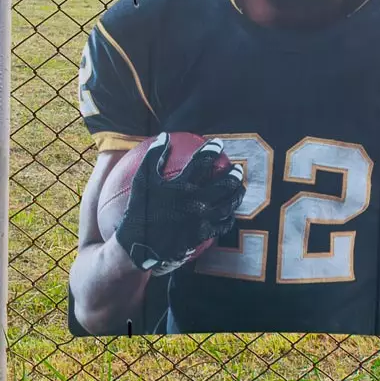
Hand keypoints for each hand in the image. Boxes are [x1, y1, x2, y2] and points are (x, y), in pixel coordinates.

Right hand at [114, 133, 244, 275]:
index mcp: (181, 186)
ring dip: (237, 194)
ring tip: (240, 187)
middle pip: (224, 184)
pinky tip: (230, 212)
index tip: (218, 144)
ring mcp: (201, 219)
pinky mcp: (203, 234)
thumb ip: (154, 156)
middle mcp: (195, 201)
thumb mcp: (142, 179)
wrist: (140, 244)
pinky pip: (223, 224)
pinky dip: (230, 216)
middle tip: (237, 168)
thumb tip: (165, 136)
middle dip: (234, 174)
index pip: (202, 163)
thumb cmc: (140, 209)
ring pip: (228, 204)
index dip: (212, 150)